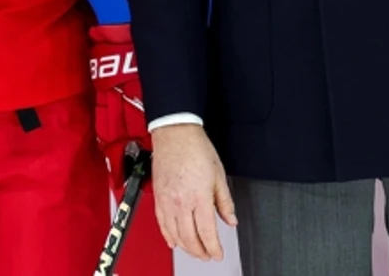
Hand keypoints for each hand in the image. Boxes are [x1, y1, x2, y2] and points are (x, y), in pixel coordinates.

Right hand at [150, 124, 237, 260]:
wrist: (175, 133)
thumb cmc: (196, 149)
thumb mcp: (218, 175)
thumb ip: (224, 201)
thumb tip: (230, 219)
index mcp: (199, 197)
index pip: (207, 232)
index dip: (213, 248)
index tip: (218, 254)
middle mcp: (181, 202)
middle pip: (189, 237)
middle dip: (200, 251)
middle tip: (207, 255)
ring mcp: (167, 201)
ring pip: (174, 234)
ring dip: (185, 246)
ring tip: (194, 250)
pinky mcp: (158, 197)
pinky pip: (161, 223)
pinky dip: (168, 235)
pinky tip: (173, 241)